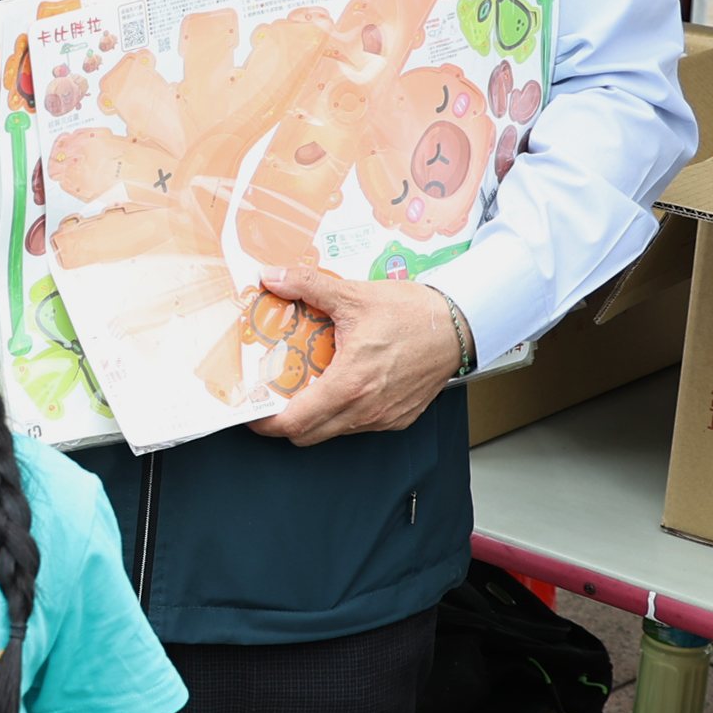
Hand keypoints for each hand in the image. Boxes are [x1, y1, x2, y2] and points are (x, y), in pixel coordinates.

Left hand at [248, 269, 461, 444]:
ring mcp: (384, 417)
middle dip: (284, 420)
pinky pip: (359, 425)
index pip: (295, 422)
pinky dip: (342, 412)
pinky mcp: (398, 417)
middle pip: (308, 434)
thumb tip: (274, 279)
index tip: (252, 411)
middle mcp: (366, 408)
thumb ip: (308, 286)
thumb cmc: (415, 314)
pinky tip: (340, 384)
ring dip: (314, 415)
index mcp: (350, 384)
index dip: (265, 422)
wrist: (460, 325)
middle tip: (273, 396)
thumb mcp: (354, 295)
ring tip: (305, 385)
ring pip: (333, 431)